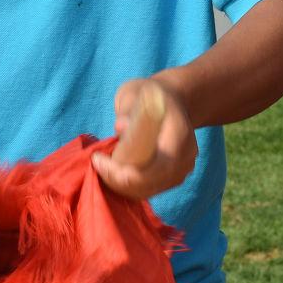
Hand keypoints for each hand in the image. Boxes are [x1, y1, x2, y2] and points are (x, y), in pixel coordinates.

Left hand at [95, 77, 199, 201]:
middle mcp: (186, 157)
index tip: (98, 158)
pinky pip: (150, 189)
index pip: (156, 166)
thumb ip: (129, 109)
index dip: (125, 171)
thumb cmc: (152, 94)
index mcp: (179, 134)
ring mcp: (182, 169)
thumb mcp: (137, 92)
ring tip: (103, 168)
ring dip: (121, 186)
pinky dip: (129, 187)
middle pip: (151, 183)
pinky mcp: (174, 177)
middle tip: (97, 166)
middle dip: (118, 181)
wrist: (175, 100)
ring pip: (149, 190)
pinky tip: (113, 173)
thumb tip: (121, 127)